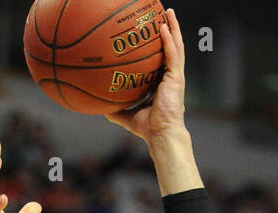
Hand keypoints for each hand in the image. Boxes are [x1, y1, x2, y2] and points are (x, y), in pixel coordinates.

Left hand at [105, 8, 186, 145]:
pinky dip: (169, 39)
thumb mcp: (127, 116)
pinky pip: (173, 54)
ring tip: (168, 12)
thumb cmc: (148, 128)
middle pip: (171, 47)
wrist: (160, 134)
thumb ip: (117, 109)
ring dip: (173, 27)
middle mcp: (170, 77)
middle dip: (169, 29)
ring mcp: (175, 76)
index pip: (161, 59)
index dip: (160, 44)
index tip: (153, 31)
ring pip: (176, 46)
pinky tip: (163, 26)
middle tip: (163, 13)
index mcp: (162, 83)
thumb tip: (101, 107)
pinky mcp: (177, 78)